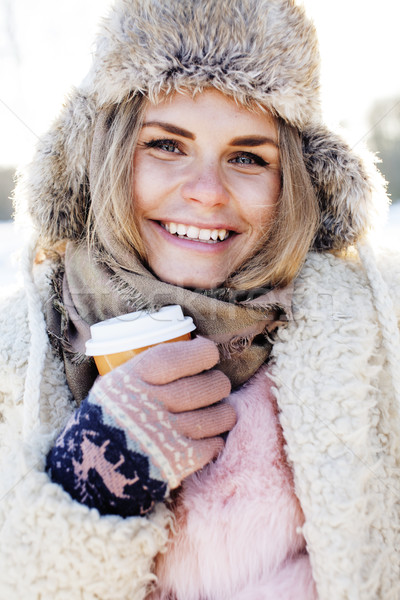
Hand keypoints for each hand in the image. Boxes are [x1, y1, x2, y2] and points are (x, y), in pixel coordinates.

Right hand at [47, 337, 234, 515]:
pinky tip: (207, 437)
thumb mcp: (113, 386)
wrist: (90, 474)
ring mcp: (167, 433)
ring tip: (217, 411)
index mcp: (133, 379)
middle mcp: (152, 403)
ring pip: (220, 415)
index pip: (178, 357)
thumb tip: (180, 351)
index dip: (202, 352)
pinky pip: (215, 444)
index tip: (209, 353)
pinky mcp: (178, 462)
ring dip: (223, 412)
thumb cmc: (104, 422)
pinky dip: (215, 439)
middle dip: (217, 384)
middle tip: (214, 386)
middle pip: (208, 386)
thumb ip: (142, 370)